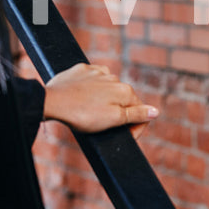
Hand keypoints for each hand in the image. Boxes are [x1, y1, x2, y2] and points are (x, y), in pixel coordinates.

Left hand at [43, 62, 157, 132]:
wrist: (52, 102)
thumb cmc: (83, 114)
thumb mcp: (113, 119)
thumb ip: (136, 114)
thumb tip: (156, 111)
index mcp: (125, 91)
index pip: (139, 111)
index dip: (134, 128)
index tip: (124, 138)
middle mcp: (114, 78)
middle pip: (123, 100)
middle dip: (118, 114)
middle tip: (103, 127)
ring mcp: (97, 72)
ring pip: (108, 89)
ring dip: (104, 101)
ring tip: (89, 113)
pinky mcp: (82, 70)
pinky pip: (92, 80)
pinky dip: (91, 89)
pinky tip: (83, 98)